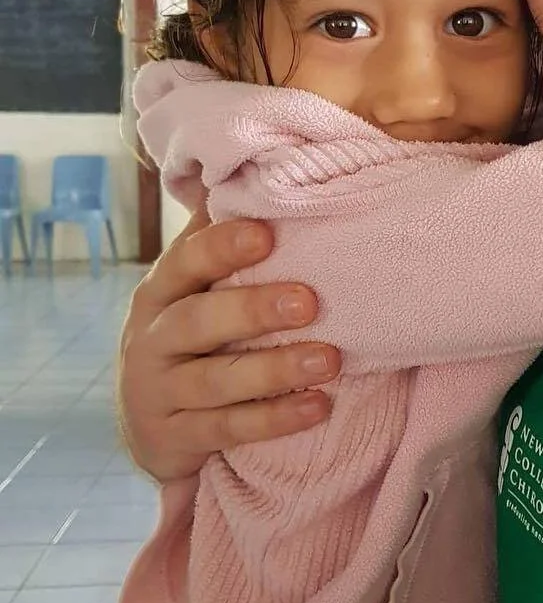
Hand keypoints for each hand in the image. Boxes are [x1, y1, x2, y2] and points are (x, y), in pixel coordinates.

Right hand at [117, 211, 341, 482]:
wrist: (152, 422)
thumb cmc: (193, 334)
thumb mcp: (195, 287)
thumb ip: (220, 239)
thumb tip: (263, 163)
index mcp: (162, 291)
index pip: (185, 261)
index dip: (222, 247)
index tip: (267, 234)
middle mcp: (153, 339)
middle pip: (198, 321)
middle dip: (253, 309)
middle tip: (310, 301)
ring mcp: (160, 392)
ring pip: (216, 380)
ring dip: (275, 370)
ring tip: (330, 359)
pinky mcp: (175, 439)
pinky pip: (228, 429)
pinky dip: (275, 420)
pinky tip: (320, 406)